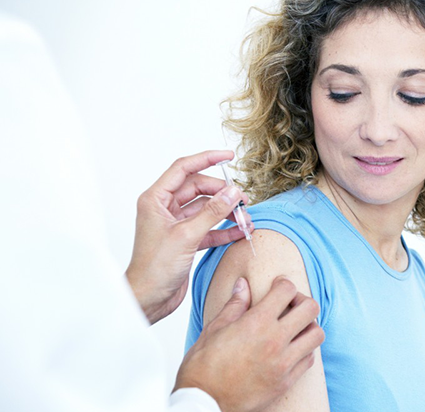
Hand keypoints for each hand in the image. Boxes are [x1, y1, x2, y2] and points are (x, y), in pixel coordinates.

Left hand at [125, 150, 252, 323]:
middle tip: (243, 200)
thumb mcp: (186, 236)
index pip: (183, 168)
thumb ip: (212, 212)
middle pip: (199, 188)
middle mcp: (165, 209)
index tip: (228, 156)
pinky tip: (241, 231)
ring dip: (227, 212)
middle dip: (223, 193)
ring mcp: (176, 224)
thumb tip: (232, 192)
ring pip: (207, 208)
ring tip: (245, 218)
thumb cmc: (153, 269)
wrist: (148, 299)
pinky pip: (210, 227)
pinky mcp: (186, 240)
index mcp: (156, 200)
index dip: (207, 159)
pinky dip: (225, 228)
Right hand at [176, 277, 324, 411]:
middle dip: (301, 301)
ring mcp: (283, 363)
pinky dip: (304, 350)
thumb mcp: (214, 330)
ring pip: (316, 335)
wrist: (203, 404)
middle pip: (311, 309)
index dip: (283, 283)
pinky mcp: (286, 382)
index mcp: (256, 323)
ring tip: (293, 328)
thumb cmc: (202, 368)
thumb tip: (243, 284)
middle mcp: (275, 341)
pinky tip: (290, 349)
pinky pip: (309, 359)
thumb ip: (235, 305)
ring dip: (308, 327)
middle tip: (289, 305)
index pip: (286, 290)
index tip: (278, 286)